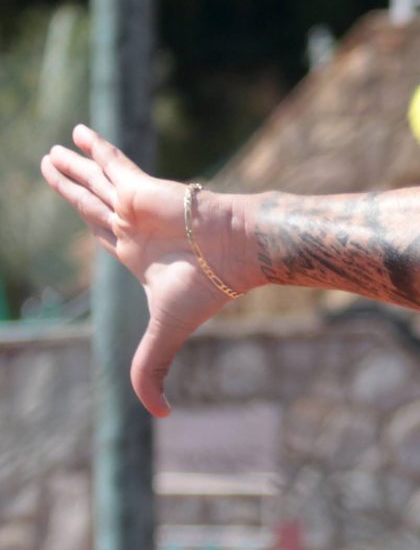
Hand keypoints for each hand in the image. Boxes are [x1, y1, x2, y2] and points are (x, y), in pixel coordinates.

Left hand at [38, 125, 256, 416]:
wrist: (237, 251)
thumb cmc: (206, 290)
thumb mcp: (166, 333)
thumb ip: (151, 368)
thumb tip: (157, 415)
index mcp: (139, 255)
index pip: (104, 235)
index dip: (88, 220)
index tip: (78, 207)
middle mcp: (134, 227)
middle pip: (90, 202)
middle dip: (71, 186)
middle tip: (52, 167)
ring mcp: (135, 204)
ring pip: (93, 182)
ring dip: (72, 167)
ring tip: (52, 153)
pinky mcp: (139, 186)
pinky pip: (110, 163)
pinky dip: (94, 148)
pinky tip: (77, 134)